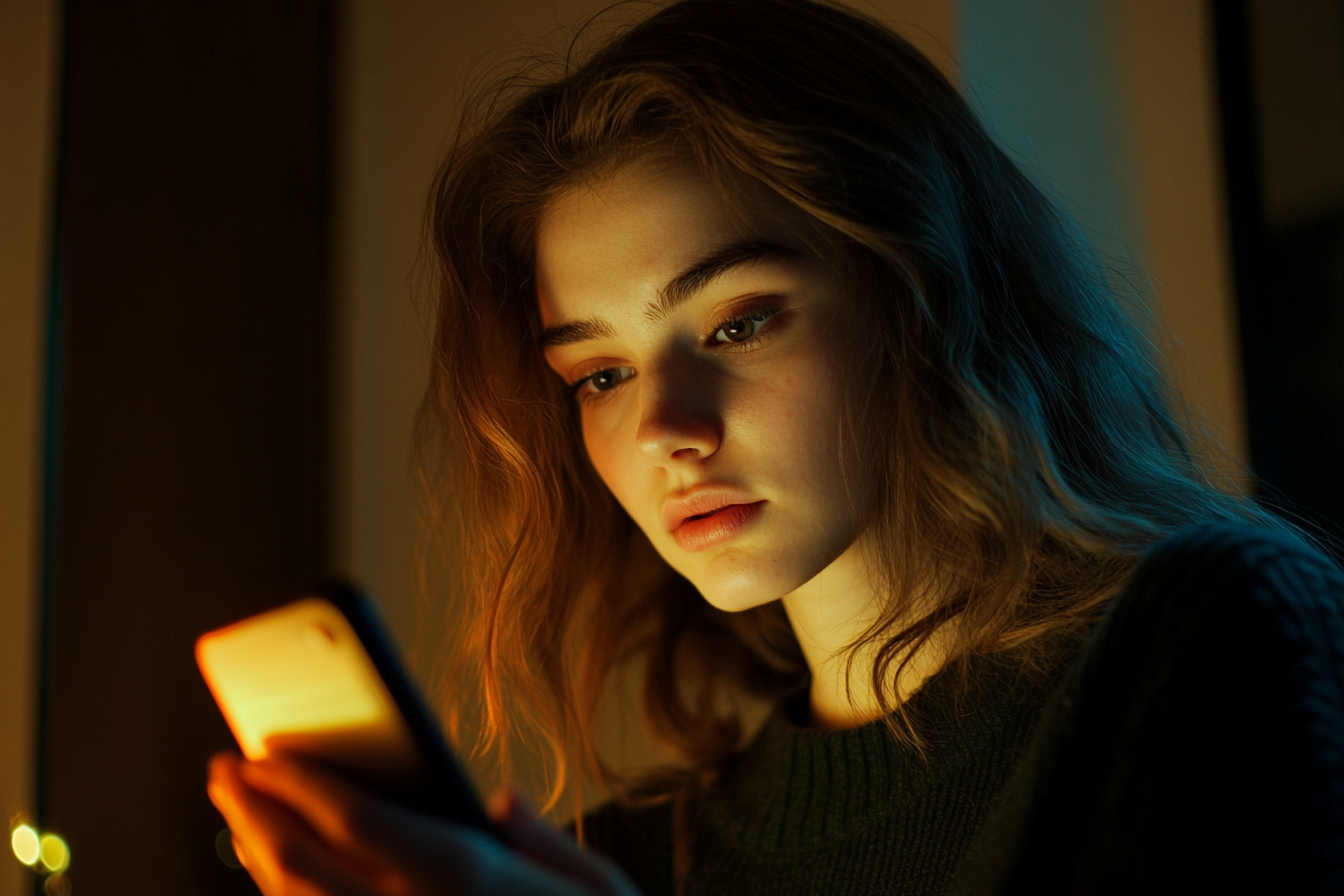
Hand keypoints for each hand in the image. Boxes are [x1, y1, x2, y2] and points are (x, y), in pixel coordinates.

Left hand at [207, 752, 640, 895]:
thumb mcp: (598, 890)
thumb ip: (545, 842)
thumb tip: (504, 804)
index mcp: (463, 875)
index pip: (353, 816)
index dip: (297, 780)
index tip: (263, 750)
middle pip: (300, 859)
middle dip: (252, 809)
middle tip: (224, 770)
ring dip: (252, 854)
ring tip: (239, 814)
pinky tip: (274, 877)